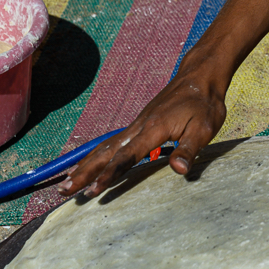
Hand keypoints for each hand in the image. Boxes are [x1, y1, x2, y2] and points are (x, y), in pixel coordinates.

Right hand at [57, 74, 226, 196]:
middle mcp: (138, 127)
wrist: (199, 77)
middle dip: (85, 172)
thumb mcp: (204, 128)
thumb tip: (177, 170)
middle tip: (64, 191)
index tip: (93, 191)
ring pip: (105, 147)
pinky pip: (112, 143)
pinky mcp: (139, 125)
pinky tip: (90, 165)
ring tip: (67, 183)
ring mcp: (137, 125)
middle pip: (106, 152)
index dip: (110, 174)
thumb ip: (189, 149)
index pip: (126, 156)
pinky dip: (97, 156)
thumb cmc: (203, 103)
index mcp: (152, 129)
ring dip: (86, 165)